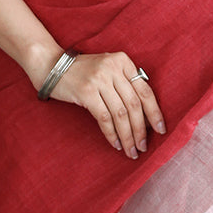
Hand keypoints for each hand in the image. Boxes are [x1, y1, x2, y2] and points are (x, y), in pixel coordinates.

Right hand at [52, 51, 166, 158]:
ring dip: (127, 136)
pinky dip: (112, 133)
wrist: (51, 65)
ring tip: (131, 150)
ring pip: (120, 114)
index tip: (161, 130)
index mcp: (123, 61)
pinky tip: (115, 144)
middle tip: (143, 147)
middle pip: (134, 104)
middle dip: (141, 129)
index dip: (154, 113)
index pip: (145, 90)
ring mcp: (99, 79)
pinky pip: (104, 118)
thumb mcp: (107, 68)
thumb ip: (124, 83)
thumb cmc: (82, 71)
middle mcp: (113, 68)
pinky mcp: (86, 92)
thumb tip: (145, 116)